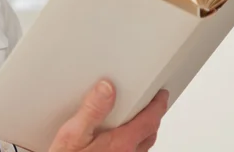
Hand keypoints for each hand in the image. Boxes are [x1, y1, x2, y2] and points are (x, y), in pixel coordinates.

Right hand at [49, 80, 168, 151]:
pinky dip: (133, 143)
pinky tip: (119, 140)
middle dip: (152, 118)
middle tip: (152, 104)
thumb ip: (92, 109)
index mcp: (121, 144)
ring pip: (142, 147)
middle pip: (149, 134)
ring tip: (136, 119)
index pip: (149, 121)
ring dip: (143, 132)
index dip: (158, 105)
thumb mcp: (73, 134)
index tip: (161, 94)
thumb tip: (107, 88)